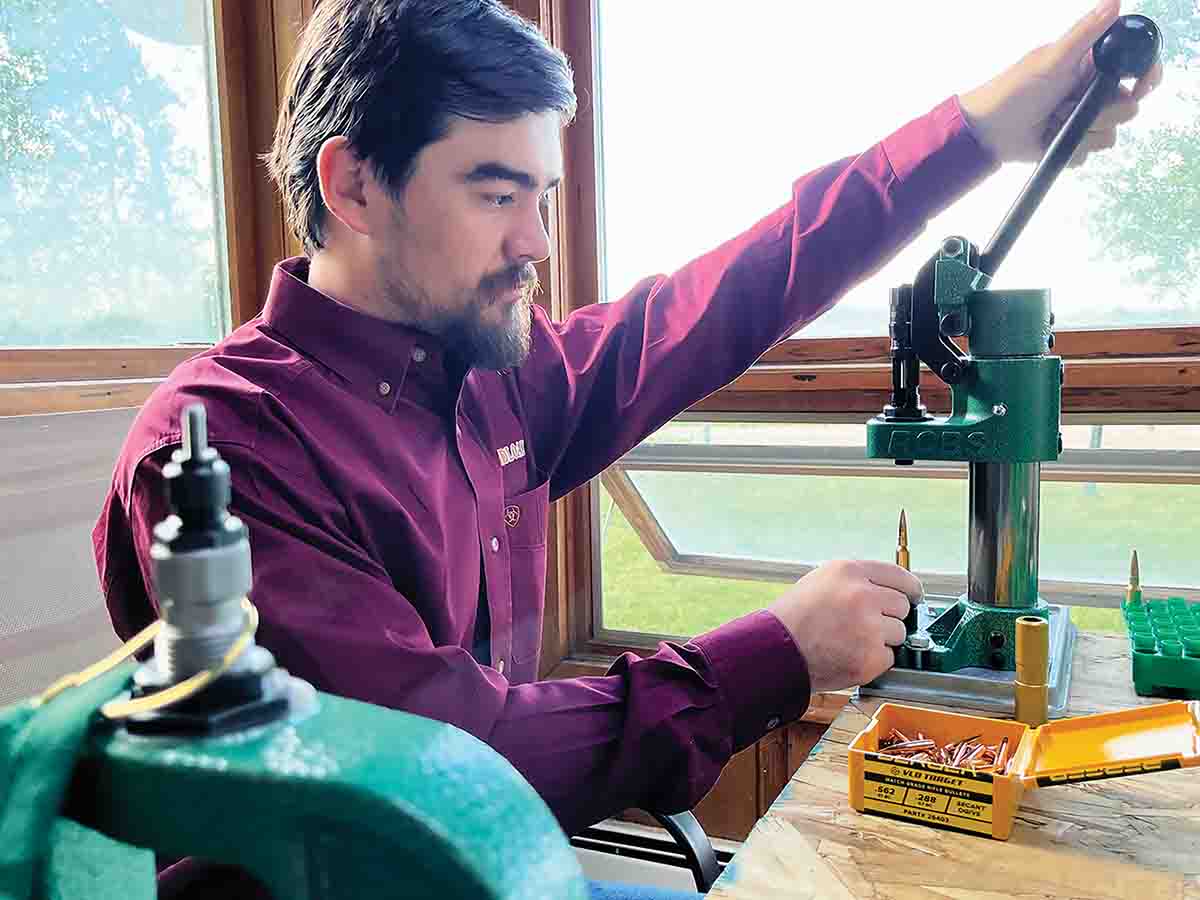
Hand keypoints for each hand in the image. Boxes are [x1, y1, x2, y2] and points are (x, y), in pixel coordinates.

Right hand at [767, 559, 921, 692]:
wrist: (775, 651)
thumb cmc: (793, 618)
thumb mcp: (821, 581)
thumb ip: (857, 581)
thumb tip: (891, 589)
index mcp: (850, 571)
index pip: (900, 575)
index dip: (910, 589)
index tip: (915, 596)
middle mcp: (862, 595)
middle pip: (902, 605)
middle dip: (890, 616)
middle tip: (866, 625)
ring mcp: (869, 627)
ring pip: (899, 633)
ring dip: (882, 639)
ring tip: (851, 641)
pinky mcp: (870, 657)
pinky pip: (889, 657)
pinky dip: (874, 660)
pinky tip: (849, 655)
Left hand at [959, 0, 1162, 165]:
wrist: (986, 132)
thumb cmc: (1012, 91)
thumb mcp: (1052, 59)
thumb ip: (1085, 33)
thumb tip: (1115, 2)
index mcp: (1091, 65)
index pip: (1135, 66)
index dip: (1145, 76)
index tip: (1138, 86)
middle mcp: (1091, 92)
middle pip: (1127, 105)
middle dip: (1102, 111)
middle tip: (1069, 104)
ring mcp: (1083, 119)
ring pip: (1111, 133)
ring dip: (1082, 131)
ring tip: (1054, 121)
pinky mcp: (1073, 143)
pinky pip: (1090, 152)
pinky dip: (1071, 149)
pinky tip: (1050, 138)